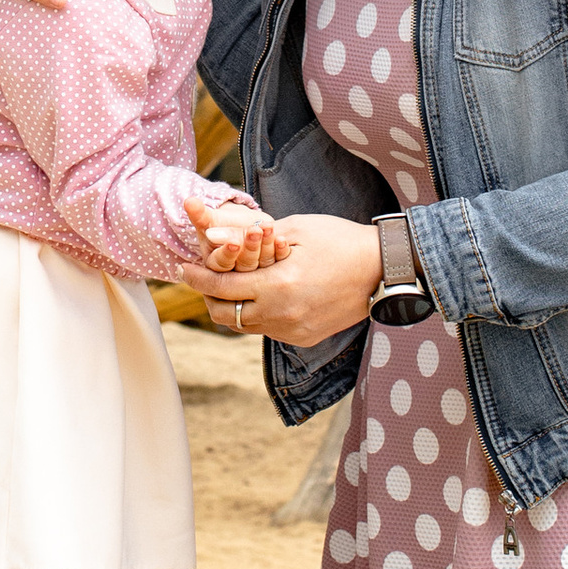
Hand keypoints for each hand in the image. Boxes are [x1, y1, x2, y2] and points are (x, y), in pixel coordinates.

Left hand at [178, 212, 383, 345]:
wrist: (383, 270)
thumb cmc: (339, 241)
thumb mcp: (295, 229)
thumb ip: (251, 237)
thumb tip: (212, 236)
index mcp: (278, 285)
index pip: (221, 287)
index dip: (197, 277)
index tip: (184, 267)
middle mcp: (282, 315)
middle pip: (224, 315)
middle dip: (208, 297)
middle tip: (202, 279)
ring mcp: (293, 331)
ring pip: (244, 327)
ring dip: (232, 308)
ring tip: (228, 287)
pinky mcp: (304, 339)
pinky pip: (266, 331)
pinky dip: (256, 316)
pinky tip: (259, 296)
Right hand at [182, 190, 279, 273]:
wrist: (238, 226)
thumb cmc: (220, 224)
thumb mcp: (209, 221)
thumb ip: (200, 214)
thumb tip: (188, 201)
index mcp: (215, 267)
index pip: (221, 264)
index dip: (228, 252)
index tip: (234, 241)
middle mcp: (235, 274)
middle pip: (244, 265)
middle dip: (250, 246)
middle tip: (256, 230)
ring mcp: (255, 273)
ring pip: (261, 263)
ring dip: (266, 245)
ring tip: (268, 228)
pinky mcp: (272, 268)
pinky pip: (277, 261)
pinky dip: (280, 250)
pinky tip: (282, 239)